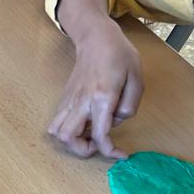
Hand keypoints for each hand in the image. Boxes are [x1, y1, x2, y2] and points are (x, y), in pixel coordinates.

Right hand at [47, 21, 143, 158]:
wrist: (96, 38)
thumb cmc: (119, 55)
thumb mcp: (136, 78)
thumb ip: (130, 104)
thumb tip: (117, 119)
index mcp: (102, 97)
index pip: (100, 135)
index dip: (110, 151)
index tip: (121, 155)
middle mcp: (81, 101)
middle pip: (67, 138)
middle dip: (83, 150)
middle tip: (99, 144)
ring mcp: (69, 100)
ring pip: (56, 131)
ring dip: (71, 141)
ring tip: (89, 135)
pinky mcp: (65, 98)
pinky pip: (57, 121)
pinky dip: (68, 130)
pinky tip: (85, 123)